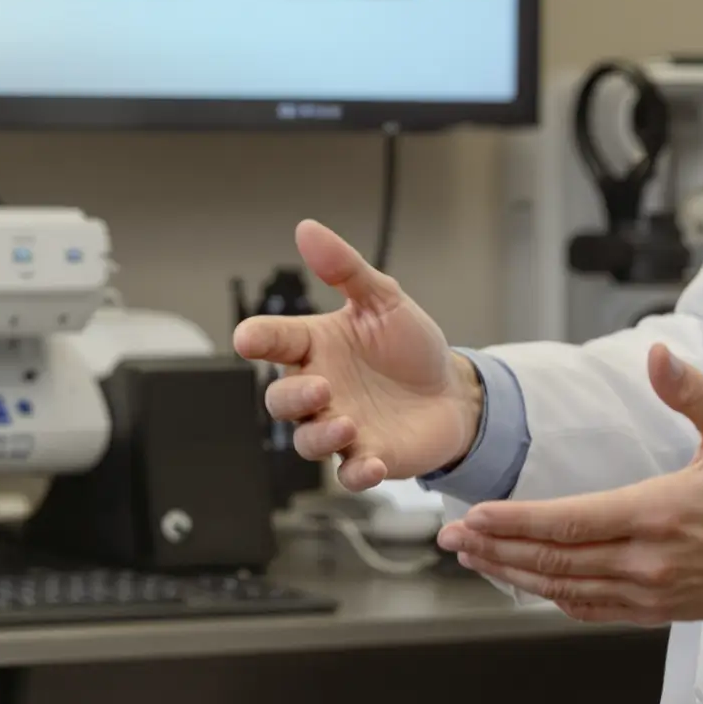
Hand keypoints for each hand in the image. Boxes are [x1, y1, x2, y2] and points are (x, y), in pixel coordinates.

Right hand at [232, 219, 482, 490]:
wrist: (454, 392)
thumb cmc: (411, 346)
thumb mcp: (383, 299)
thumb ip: (345, 268)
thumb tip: (307, 229)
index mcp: (316, 347)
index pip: (275, 341)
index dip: (257, 339)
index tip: (248, 339)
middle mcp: (320, 390)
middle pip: (281, 400)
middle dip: (292, 396)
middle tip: (319, 387)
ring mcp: (341, 427)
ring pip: (307, 441)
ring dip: (321, 436)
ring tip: (348, 425)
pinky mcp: (368, 458)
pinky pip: (349, 474)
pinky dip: (356, 473)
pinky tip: (370, 464)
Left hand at [436, 343, 702, 624]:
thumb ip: (692, 392)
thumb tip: (658, 356)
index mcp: (660, 513)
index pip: (571, 522)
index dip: (517, 522)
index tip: (476, 516)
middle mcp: (650, 561)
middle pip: (556, 561)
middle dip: (498, 550)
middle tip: (452, 539)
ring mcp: (654, 592)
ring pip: (568, 590)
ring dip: (516, 577)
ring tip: (476, 560)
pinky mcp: (662, 610)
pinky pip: (595, 609)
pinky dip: (555, 598)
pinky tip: (530, 585)